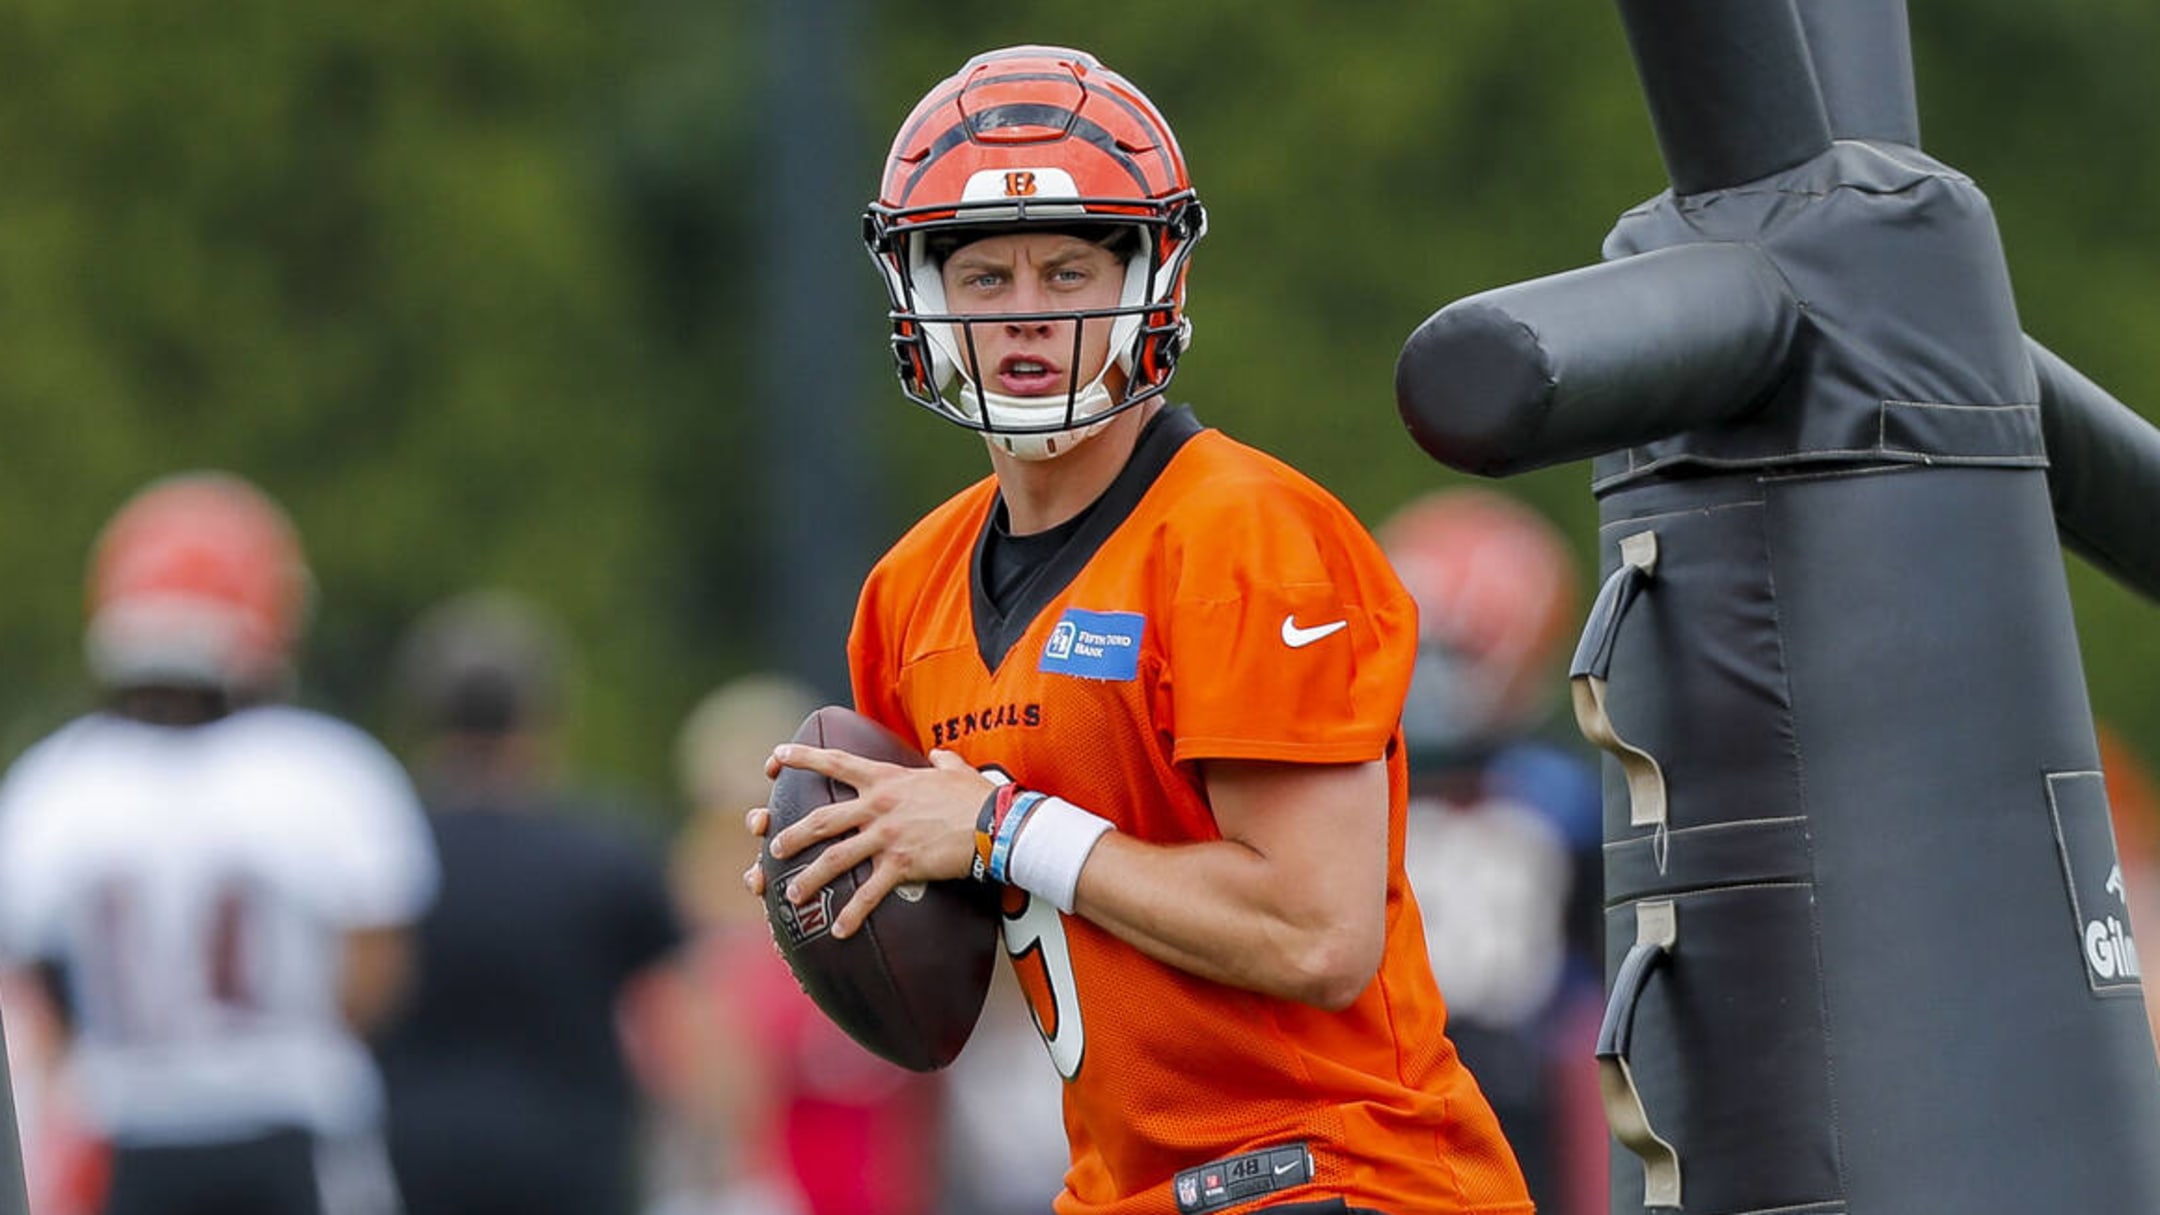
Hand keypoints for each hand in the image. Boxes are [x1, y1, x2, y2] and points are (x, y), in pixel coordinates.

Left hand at [741, 745, 990, 937]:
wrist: (995, 824)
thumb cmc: (977, 796)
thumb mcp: (956, 770)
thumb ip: (941, 761)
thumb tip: (937, 755)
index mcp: (886, 779)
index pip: (835, 763)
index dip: (802, 758)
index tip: (777, 758)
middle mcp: (878, 806)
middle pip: (821, 820)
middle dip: (792, 835)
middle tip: (773, 849)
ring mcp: (887, 837)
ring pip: (834, 859)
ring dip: (810, 878)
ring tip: (792, 894)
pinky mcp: (901, 865)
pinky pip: (868, 894)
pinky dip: (851, 914)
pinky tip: (839, 931)